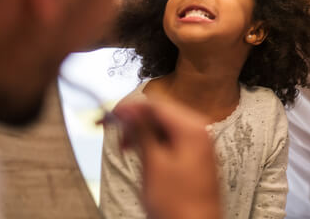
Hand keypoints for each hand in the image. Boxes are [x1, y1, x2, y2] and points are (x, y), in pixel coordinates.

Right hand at [113, 100, 221, 218]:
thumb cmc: (178, 204)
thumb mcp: (153, 164)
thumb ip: (141, 132)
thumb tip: (128, 110)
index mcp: (192, 128)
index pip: (156, 105)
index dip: (130, 108)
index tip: (109, 114)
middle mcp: (200, 131)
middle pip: (161, 113)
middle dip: (136, 120)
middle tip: (113, 131)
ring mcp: (199, 144)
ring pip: (165, 126)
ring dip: (143, 132)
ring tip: (125, 146)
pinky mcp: (195, 156)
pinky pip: (172, 139)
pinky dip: (154, 143)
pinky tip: (142, 153)